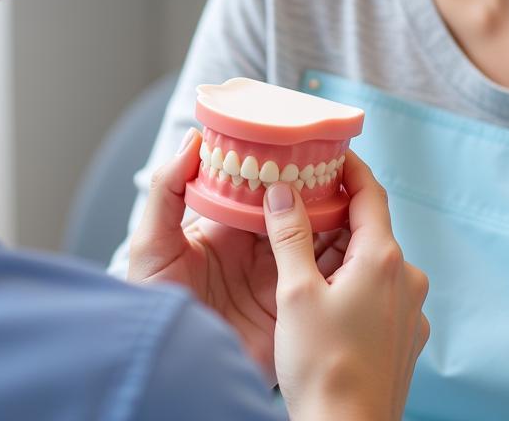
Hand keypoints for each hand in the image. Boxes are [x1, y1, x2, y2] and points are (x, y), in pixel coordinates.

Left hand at [126, 128, 344, 382]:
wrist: (166, 370)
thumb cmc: (151, 305)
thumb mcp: (153, 244)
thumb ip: (168, 190)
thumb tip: (193, 139)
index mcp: (228, 230)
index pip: (264, 192)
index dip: (284, 171)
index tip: (307, 148)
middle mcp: (257, 251)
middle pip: (296, 214)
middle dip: (318, 193)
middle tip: (341, 170)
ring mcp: (277, 281)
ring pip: (315, 244)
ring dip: (334, 224)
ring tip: (356, 201)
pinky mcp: (291, 312)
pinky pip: (322, 284)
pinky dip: (341, 266)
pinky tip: (355, 246)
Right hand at [263, 149, 429, 420]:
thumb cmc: (323, 367)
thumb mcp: (295, 292)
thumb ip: (290, 234)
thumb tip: (283, 189)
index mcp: (382, 259)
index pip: (370, 192)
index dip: (349, 167)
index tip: (328, 151)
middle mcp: (406, 278)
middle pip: (370, 226)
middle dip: (336, 210)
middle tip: (300, 199)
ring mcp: (410, 310)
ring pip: (373, 261)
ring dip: (342, 249)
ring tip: (303, 248)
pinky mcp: (405, 337)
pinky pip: (380, 291)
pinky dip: (353, 280)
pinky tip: (324, 294)